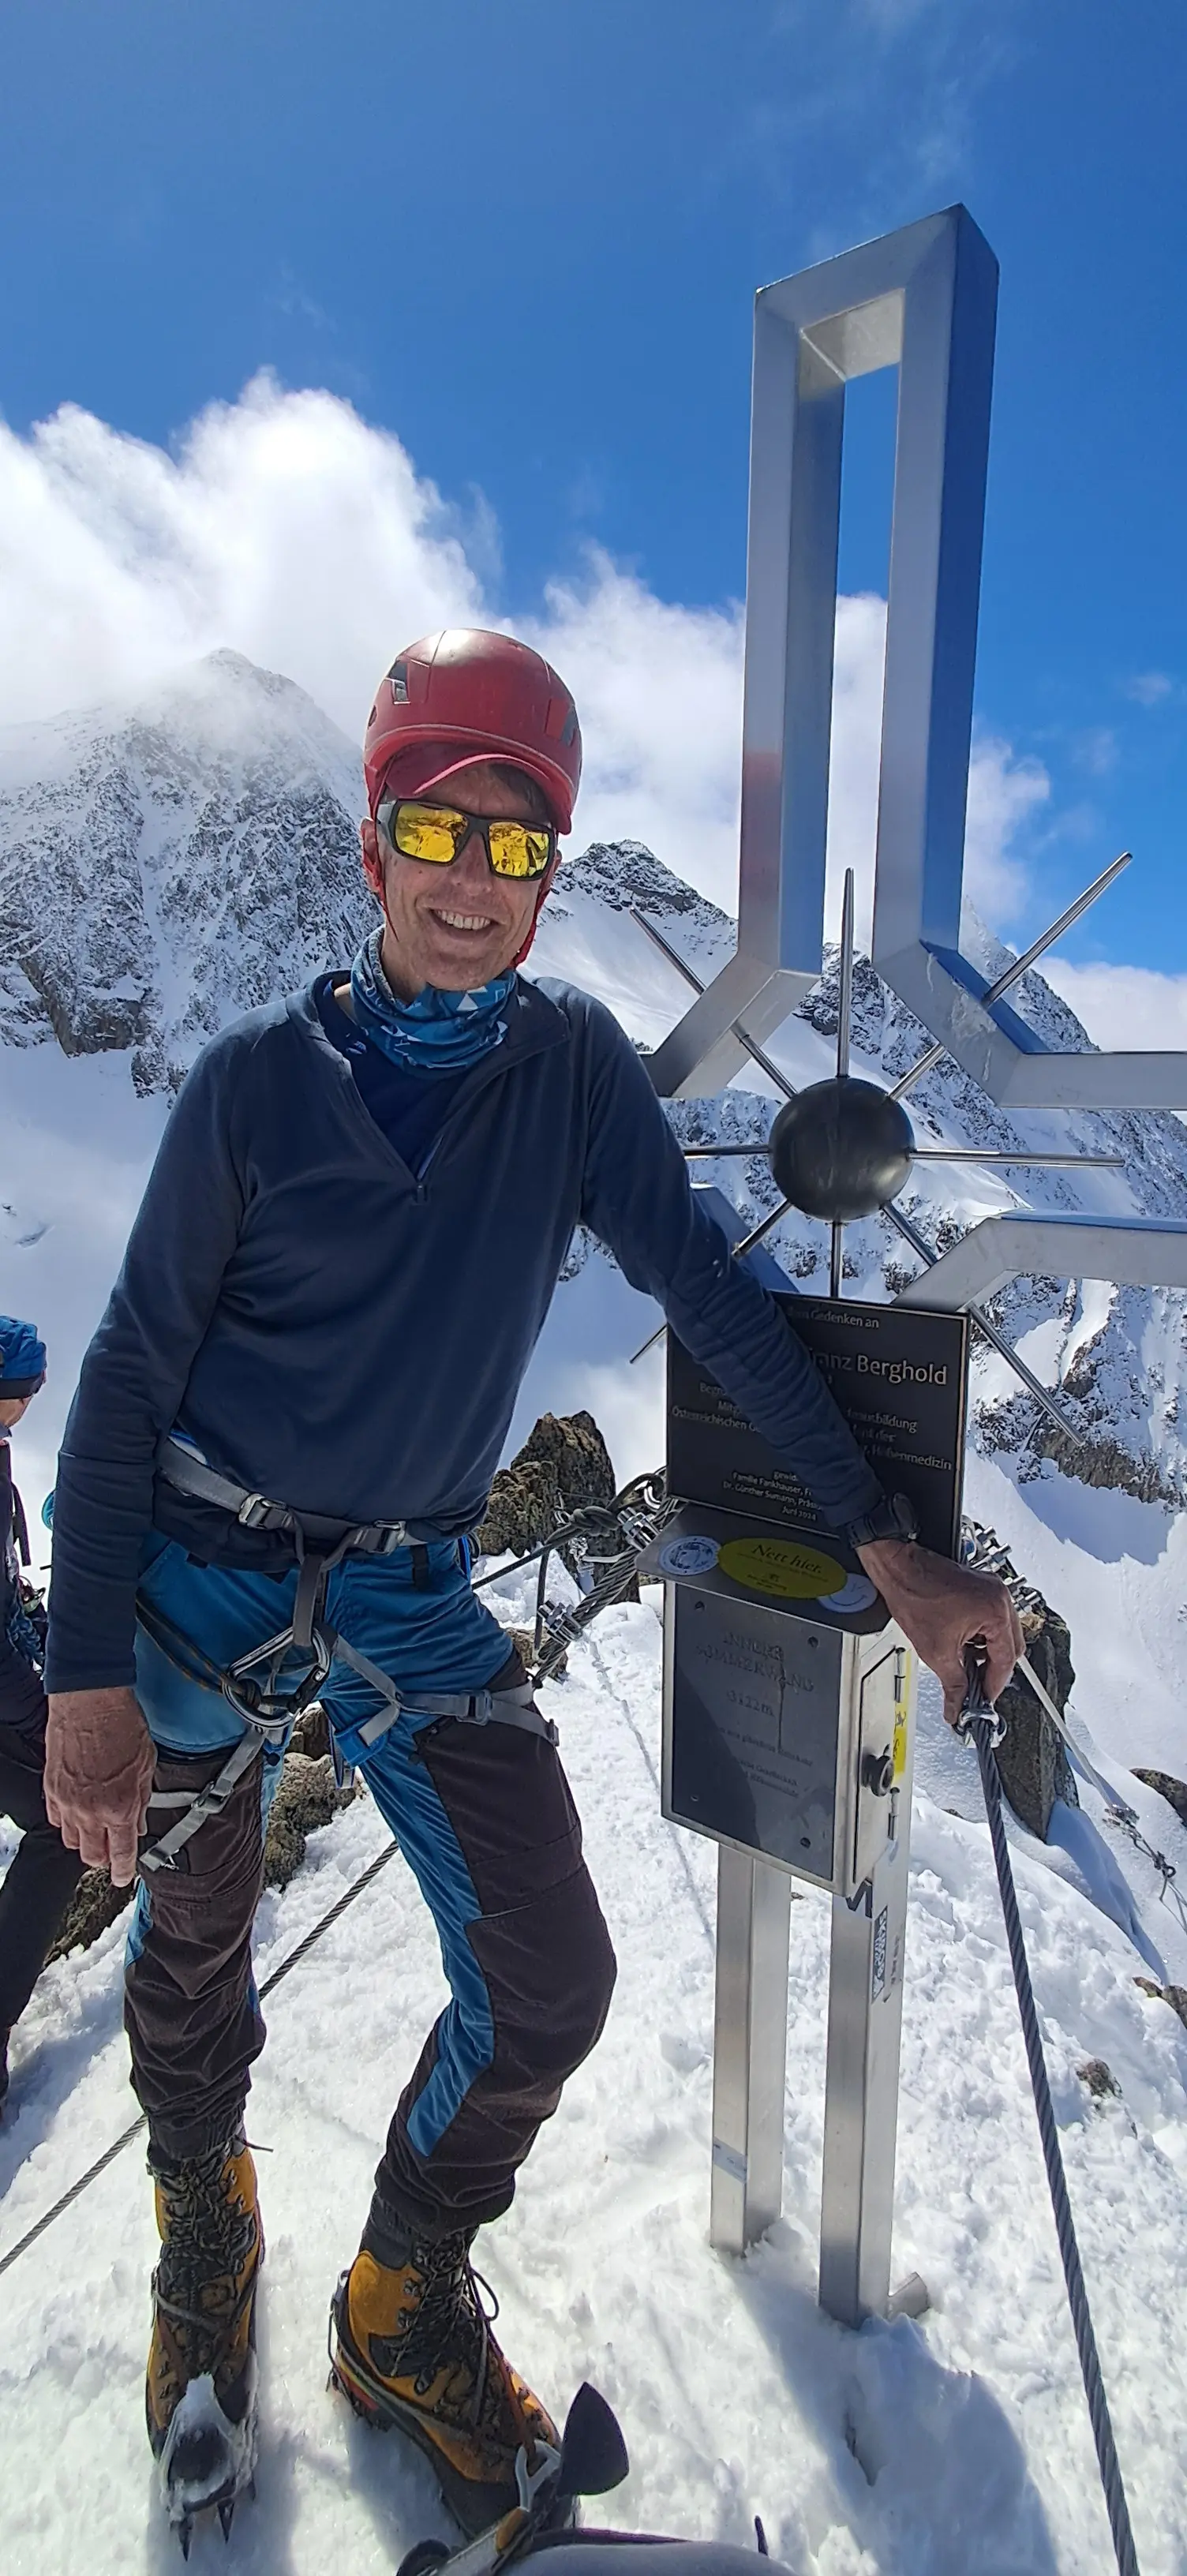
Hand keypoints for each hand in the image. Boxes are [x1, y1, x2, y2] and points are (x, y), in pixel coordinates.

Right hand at [45, 1687, 156, 1885]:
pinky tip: (80, 1812)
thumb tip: (139, 1823)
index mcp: (120, 1807)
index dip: (124, 1872)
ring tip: (98, 1828)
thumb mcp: (147, 1765)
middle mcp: (91, 1811)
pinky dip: (68, 1823)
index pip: (122, 1855)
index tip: (125, 1877)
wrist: (90, 1700)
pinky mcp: (52, 1789)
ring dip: (87, 1841)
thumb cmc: (121, 1725)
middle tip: (114, 1850)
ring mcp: (68, 1802)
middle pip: (93, 1857)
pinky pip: (57, 1820)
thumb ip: (142, 1800)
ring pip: (73, 1841)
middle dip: (105, 1859)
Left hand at [854, 1539, 1023, 1727]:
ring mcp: (992, 1591)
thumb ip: (953, 1684)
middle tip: (977, 1689)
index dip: (993, 1685)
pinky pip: (993, 1619)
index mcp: (996, 1612)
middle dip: (994, 1670)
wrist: (898, 1568)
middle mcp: (1000, 1598)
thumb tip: (958, 1705)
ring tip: (967, 1665)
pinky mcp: (982, 1588)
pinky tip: (964, 1644)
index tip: (983, 1700)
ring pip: (1003, 1634)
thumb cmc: (914, 1595)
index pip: (1006, 1660)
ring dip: (988, 1653)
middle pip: (1011, 1648)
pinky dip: (982, 1636)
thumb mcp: (936, 1651)